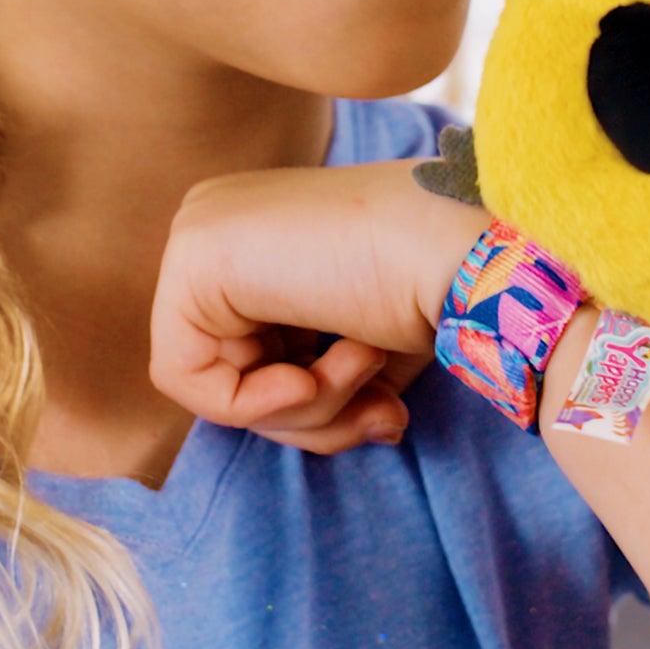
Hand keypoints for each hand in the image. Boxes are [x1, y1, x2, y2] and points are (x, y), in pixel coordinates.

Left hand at [148, 159, 483, 453]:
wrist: (463, 250)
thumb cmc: (435, 288)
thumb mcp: (368, 346)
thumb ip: (331, 383)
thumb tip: (360, 424)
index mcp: (260, 233)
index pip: (255, 356)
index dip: (319, 403)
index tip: (386, 409)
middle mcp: (222, 224)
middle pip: (232, 372)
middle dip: (313, 415)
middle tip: (382, 413)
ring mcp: (201, 232)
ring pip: (216, 382)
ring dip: (306, 405)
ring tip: (366, 361)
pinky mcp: (192, 257)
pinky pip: (186, 377)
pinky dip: (256, 404)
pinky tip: (310, 377)